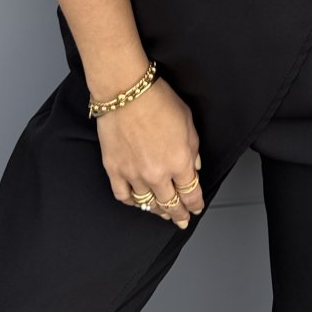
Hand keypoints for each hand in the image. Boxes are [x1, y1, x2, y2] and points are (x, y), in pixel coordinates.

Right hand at [96, 77, 204, 227]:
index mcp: (179, 162)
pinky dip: (132, 202)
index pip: (191, 193)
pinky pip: (123, 196)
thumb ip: (193, 148)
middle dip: (178, 215)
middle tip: (181, 221)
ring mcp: (134, 174)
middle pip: (170, 204)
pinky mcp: (114, 170)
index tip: (196, 208)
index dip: (195, 204)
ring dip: (157, 211)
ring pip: (148, 204)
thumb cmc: (157, 100)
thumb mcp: (188, 121)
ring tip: (161, 214)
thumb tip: (194, 166)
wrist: (126, 91)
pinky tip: (137, 202)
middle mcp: (158, 173)